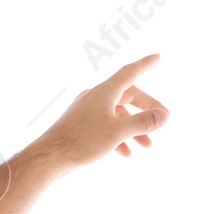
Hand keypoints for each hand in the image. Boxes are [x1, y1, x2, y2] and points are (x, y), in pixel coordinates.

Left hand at [41, 54, 168, 165]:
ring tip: (146, 145)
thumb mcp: (117, 132)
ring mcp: (87, 110)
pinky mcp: (81, 124)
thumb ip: (142, 123)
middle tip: (160, 122)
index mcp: (104, 92)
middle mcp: (95, 97)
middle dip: (146, 110)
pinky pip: (106, 125)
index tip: (157, 57)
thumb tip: (163, 116)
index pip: (130, 73)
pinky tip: (125, 152)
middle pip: (127, 96)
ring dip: (133, 128)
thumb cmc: (82, 141)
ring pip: (117, 114)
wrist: (50, 156)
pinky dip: (118, 136)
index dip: (145, 65)